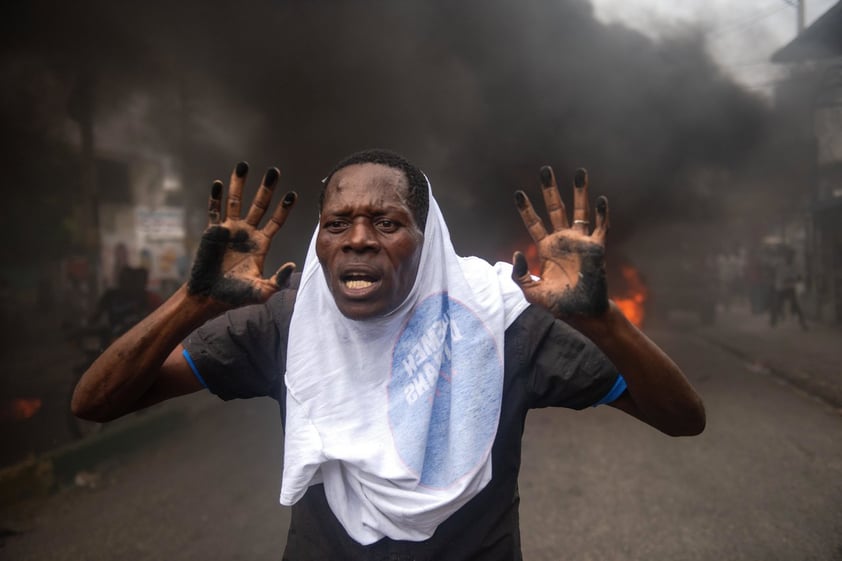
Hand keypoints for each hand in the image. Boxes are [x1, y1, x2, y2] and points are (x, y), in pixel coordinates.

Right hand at [187, 162, 296, 306]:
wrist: (210, 298)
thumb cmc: (236, 296)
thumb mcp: (262, 291)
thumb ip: (278, 280)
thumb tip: (292, 265)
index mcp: (261, 244)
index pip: (276, 221)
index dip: (284, 208)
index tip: (292, 194)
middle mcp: (247, 234)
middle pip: (260, 205)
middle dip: (267, 188)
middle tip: (274, 171)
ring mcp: (229, 231)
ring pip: (236, 202)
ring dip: (239, 184)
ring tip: (243, 165)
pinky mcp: (213, 232)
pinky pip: (214, 211)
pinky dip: (216, 198)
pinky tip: (219, 183)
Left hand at [512, 166, 609, 318]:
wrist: (582, 314)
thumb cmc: (558, 304)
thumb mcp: (531, 291)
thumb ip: (520, 275)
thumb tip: (516, 253)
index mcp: (546, 248)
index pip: (533, 223)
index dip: (526, 209)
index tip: (518, 193)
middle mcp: (563, 240)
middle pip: (555, 208)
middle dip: (550, 190)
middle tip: (545, 170)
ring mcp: (580, 242)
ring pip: (579, 211)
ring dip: (579, 192)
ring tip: (579, 172)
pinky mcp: (597, 248)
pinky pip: (600, 227)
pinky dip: (601, 214)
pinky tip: (600, 200)